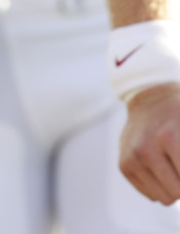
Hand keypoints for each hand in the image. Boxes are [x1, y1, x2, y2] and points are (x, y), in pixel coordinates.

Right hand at [119, 83, 179, 204]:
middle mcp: (146, 149)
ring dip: (173, 188)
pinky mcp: (123, 165)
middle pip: (177, 193)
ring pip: (164, 198)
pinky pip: (150, 194)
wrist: (151, 100)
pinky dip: (160, 187)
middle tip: (179, 165)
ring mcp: (132, 158)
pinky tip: (161, 170)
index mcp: (170, 138)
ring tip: (173, 168)